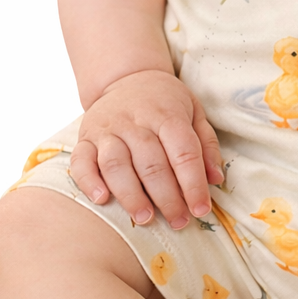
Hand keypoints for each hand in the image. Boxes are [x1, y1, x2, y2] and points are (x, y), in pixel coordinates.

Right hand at [70, 69, 223, 229]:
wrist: (127, 76)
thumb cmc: (165, 101)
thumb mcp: (194, 111)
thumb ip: (205, 144)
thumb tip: (215, 179)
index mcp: (167, 114)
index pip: (183, 152)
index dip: (193, 184)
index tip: (201, 210)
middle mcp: (136, 121)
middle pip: (151, 163)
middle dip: (167, 197)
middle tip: (178, 222)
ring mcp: (108, 129)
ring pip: (116, 164)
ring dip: (131, 195)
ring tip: (145, 218)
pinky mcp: (85, 138)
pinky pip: (81, 161)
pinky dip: (89, 182)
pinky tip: (102, 200)